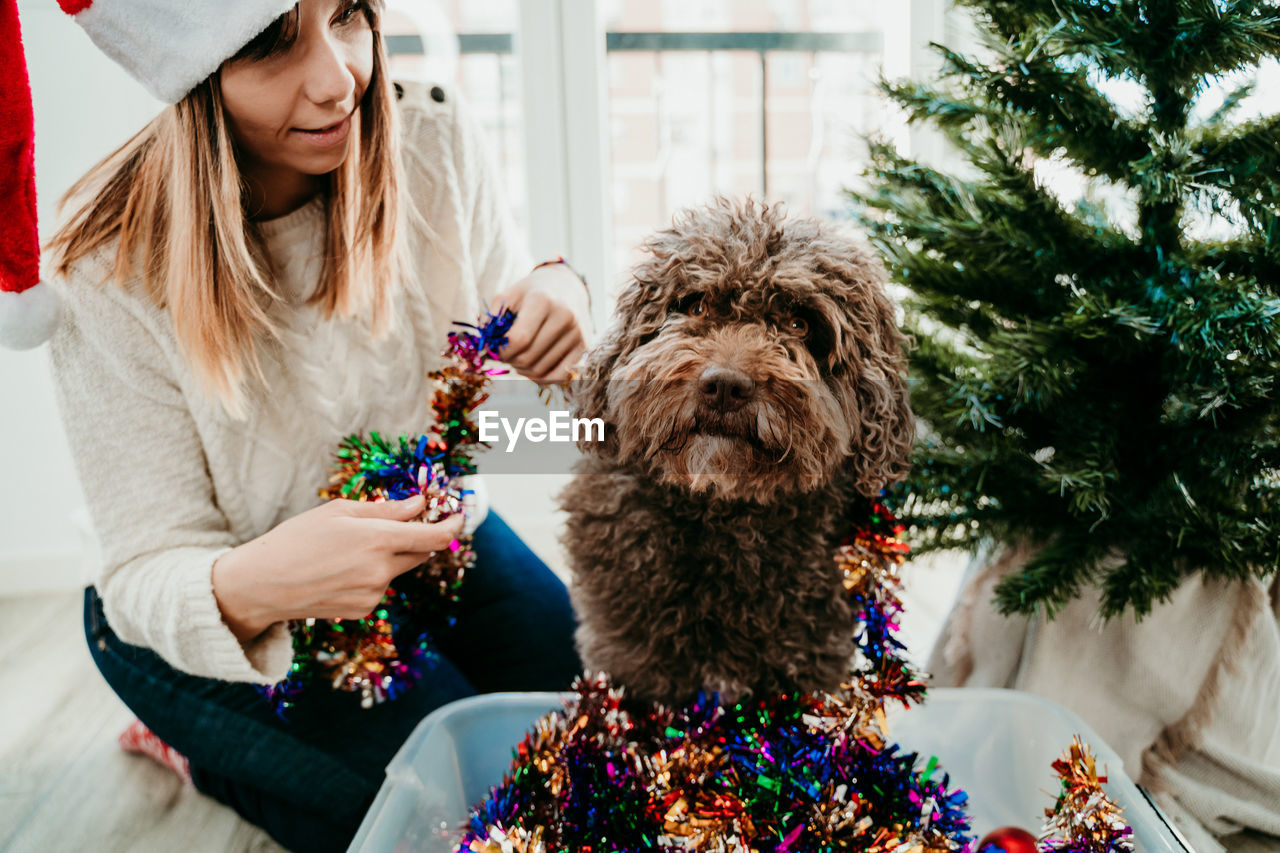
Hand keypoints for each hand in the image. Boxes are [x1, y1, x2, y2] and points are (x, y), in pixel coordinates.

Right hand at [211, 494, 463, 642]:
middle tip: (402, 525)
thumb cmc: (296, 539)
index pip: (432, 537)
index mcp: (378, 540)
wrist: (262, 585)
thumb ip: (386, 510)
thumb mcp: (339, 513)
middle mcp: (382, 570)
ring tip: (350, 549)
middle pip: (421, 553)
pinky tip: (341, 570)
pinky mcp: (363, 610)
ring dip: (390, 557)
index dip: (451, 526)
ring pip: (398, 570)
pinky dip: (373, 575)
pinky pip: (380, 587)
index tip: (458, 517)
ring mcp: (374, 594)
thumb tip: (419, 505)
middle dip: (418, 539)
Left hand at [494, 262, 589, 383]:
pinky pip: (559, 377)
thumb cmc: (531, 293)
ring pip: (541, 371)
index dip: (502, 351)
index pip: (519, 339)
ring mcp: (577, 333)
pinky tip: (532, 369)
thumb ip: (493, 320)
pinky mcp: (584, 347)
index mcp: (542, 300)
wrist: (567, 287)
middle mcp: (565, 316)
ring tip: (519, 358)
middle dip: (510, 361)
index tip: (496, 350)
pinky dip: (541, 379)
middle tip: (506, 355)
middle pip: (528, 358)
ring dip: (523, 370)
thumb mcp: (509, 296)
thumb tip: (484, 349)